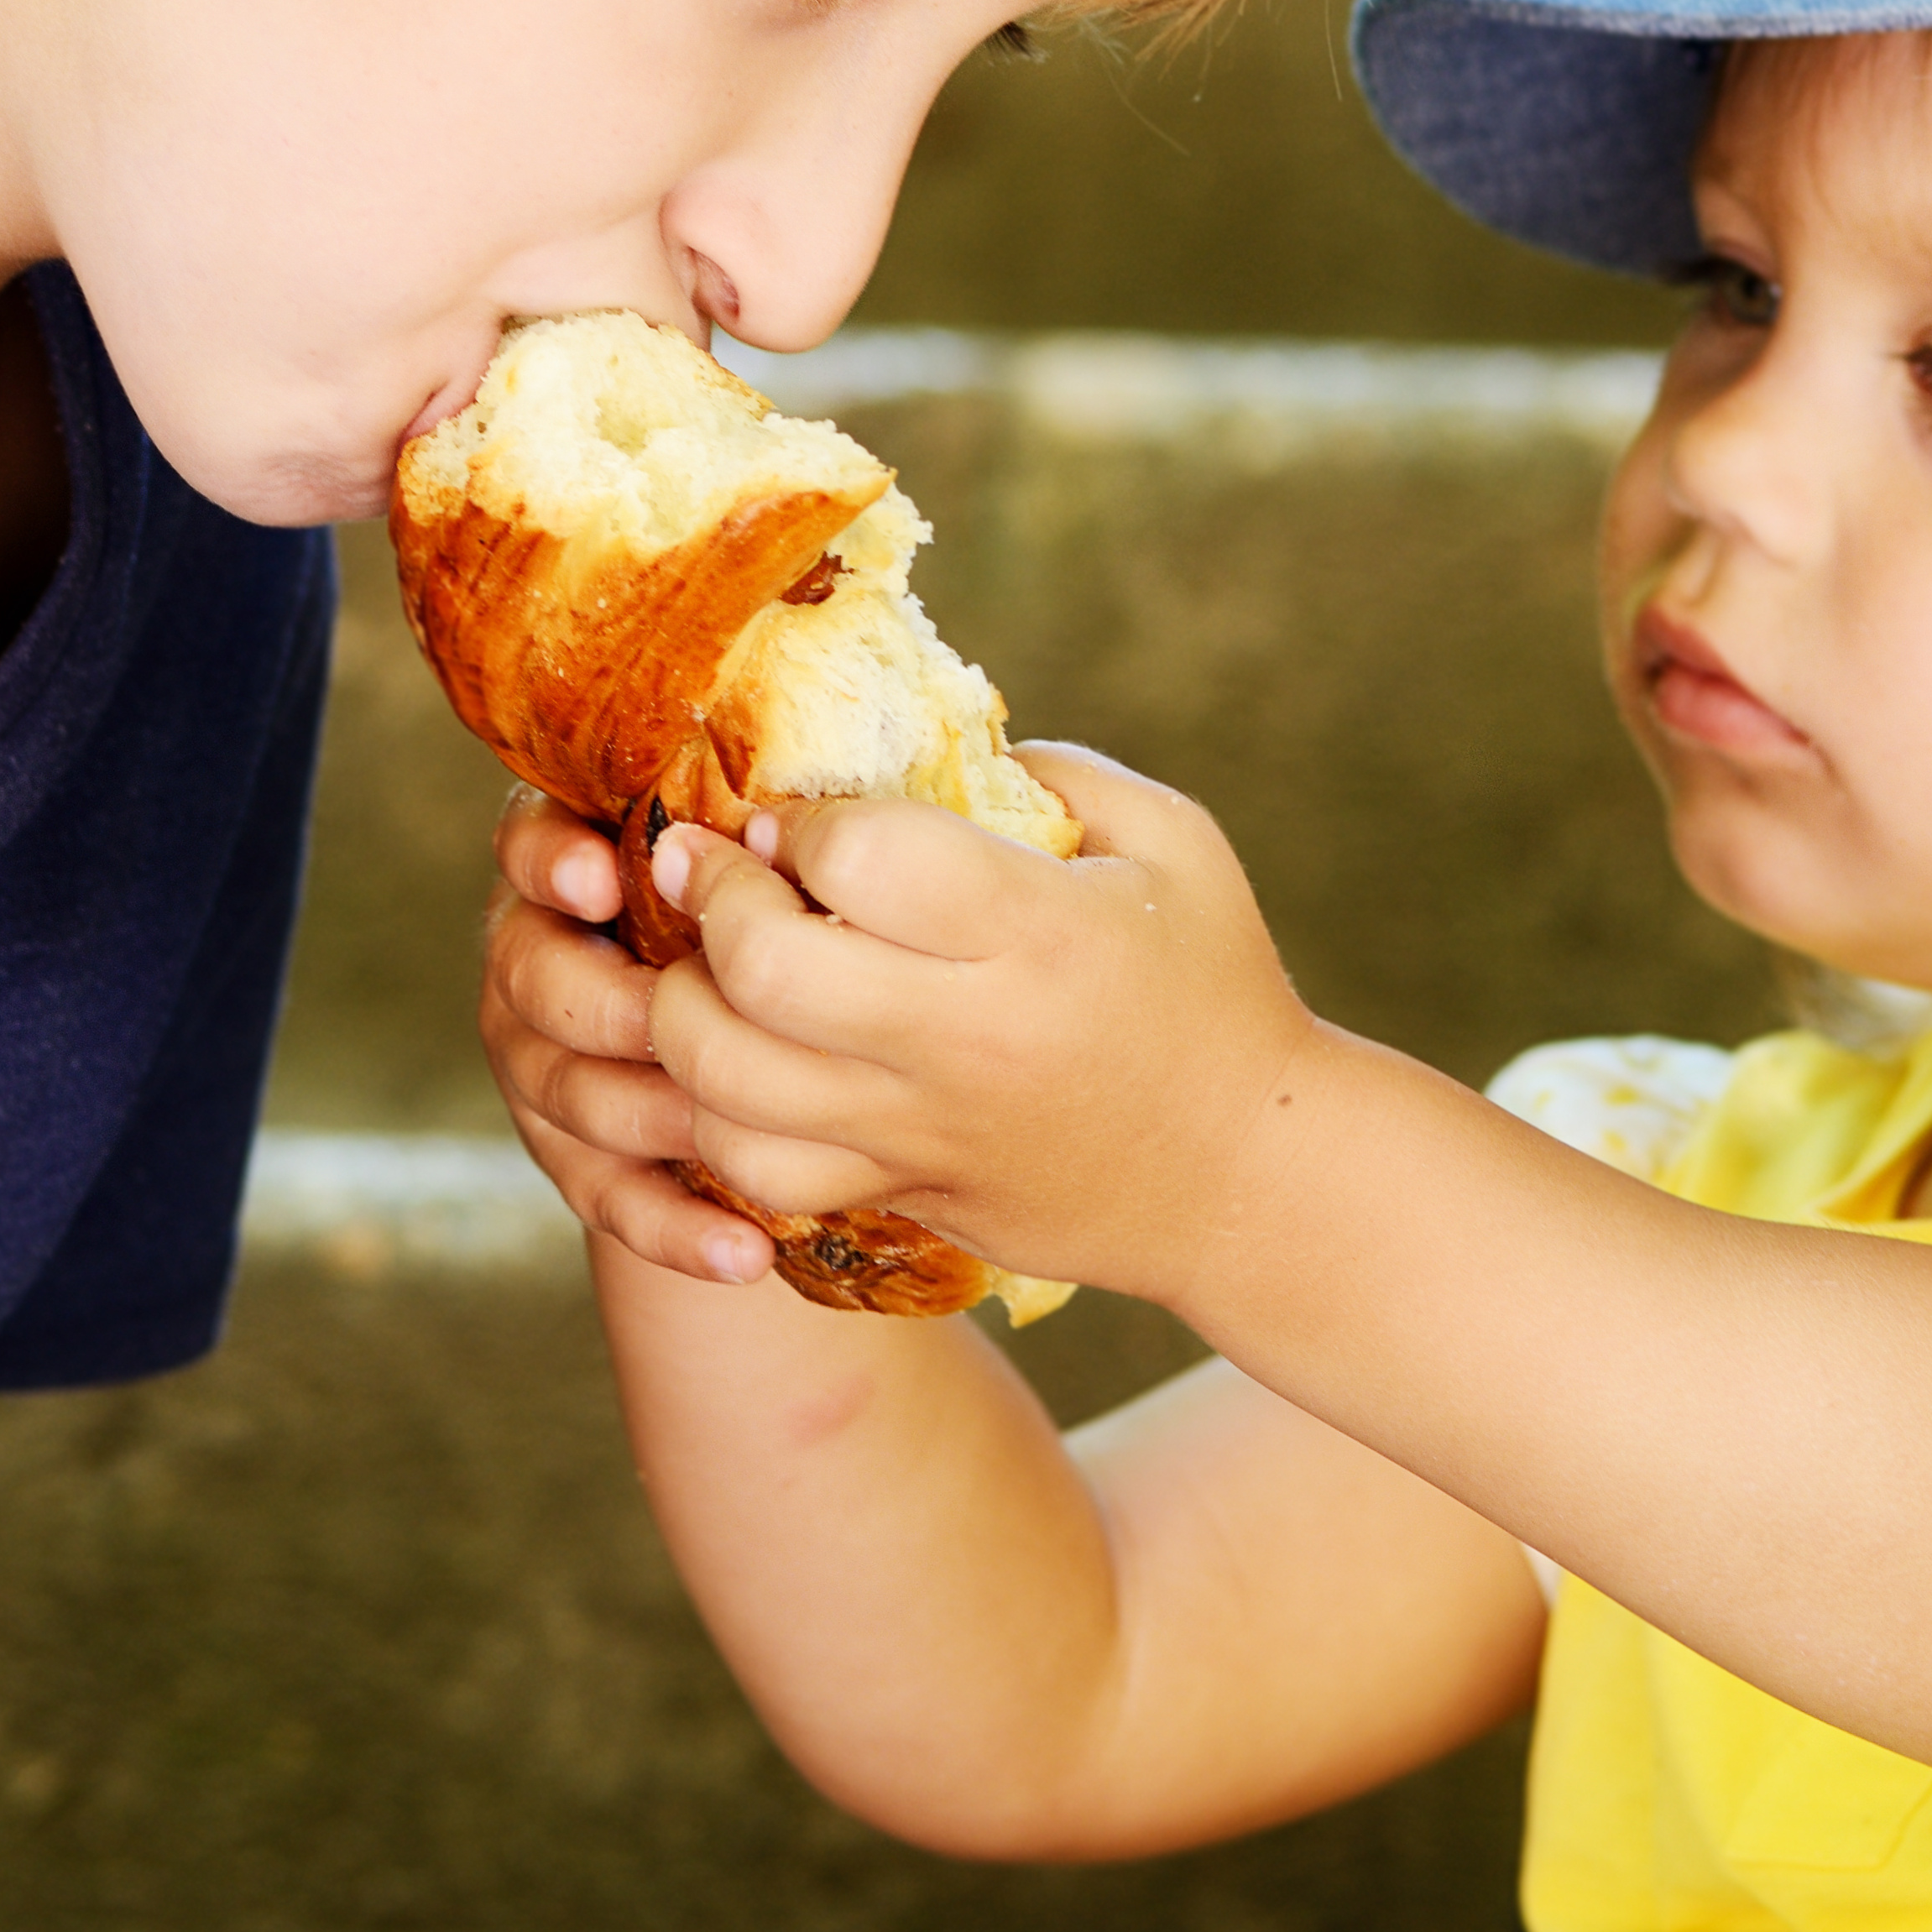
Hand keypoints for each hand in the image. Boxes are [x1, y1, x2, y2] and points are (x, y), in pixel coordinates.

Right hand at [477, 790, 773, 1286]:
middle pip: (532, 978)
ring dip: (648, 1115)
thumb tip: (813, 808)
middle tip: (669, 1019)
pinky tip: (743, 1253)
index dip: (551, 863)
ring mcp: (542, 1063)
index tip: (602, 879)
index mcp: (573, 865)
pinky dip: (675, 1229)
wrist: (760, 1037)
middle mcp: (536, 958)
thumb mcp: (758, 862)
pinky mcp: (572, 1156)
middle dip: (603, 1004)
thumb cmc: (775, 915)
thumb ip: (758, 833)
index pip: (526, 846)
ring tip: (728, 1133)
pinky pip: (611, 1198)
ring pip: (566, 1093)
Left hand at [643, 743, 1316, 1310]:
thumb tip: (916, 737)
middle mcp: (969, 1039)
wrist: (1248, 1178)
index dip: (803, 823)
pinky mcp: (902, 1194)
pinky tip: (730, 1062)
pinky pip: (755, 1172)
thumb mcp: (1173, 840)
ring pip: (731, 1085)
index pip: (861, 861)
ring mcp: (925, 1132)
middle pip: (769, 973)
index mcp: (1040, 934)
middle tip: (710, 867)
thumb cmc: (1214, 985)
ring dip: (683, 1009)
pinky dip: (709, 1117)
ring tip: (701, 964)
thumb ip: (1052, 770)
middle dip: (712, 900)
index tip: (802, 817)